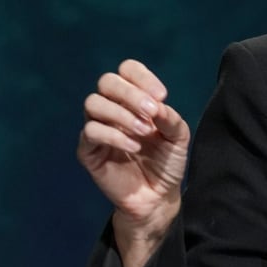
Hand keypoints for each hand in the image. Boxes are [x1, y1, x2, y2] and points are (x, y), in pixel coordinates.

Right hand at [77, 59, 189, 240]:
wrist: (158, 196)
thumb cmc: (167, 162)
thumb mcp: (178, 137)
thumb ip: (170, 118)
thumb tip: (158, 105)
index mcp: (133, 99)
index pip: (127, 70)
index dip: (142, 77)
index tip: (162, 96)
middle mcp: (113, 109)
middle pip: (107, 81)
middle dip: (131, 93)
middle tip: (152, 113)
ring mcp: (98, 128)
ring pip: (93, 103)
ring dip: (121, 114)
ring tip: (144, 132)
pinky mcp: (88, 150)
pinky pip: (90, 131)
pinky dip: (114, 135)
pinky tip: (134, 147)